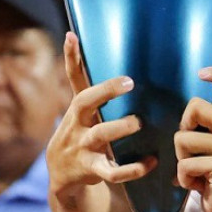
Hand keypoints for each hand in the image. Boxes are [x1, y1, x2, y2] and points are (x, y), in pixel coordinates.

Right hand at [46, 32, 155, 198]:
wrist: (60, 174)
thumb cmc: (77, 133)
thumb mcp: (78, 110)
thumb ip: (85, 83)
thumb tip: (78, 40)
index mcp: (77, 108)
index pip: (72, 78)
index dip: (71, 57)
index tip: (72, 37)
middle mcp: (77, 124)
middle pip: (84, 102)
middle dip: (105, 91)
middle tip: (129, 83)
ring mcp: (83, 147)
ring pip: (100, 136)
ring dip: (120, 128)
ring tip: (138, 123)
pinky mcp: (92, 170)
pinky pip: (112, 171)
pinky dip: (134, 168)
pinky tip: (151, 161)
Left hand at [174, 65, 211, 211]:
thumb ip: (203, 127)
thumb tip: (181, 111)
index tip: (202, 74)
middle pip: (194, 107)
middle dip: (182, 130)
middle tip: (191, 152)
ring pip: (182, 139)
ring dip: (181, 161)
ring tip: (196, 172)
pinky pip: (185, 164)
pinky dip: (184, 178)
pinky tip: (197, 185)